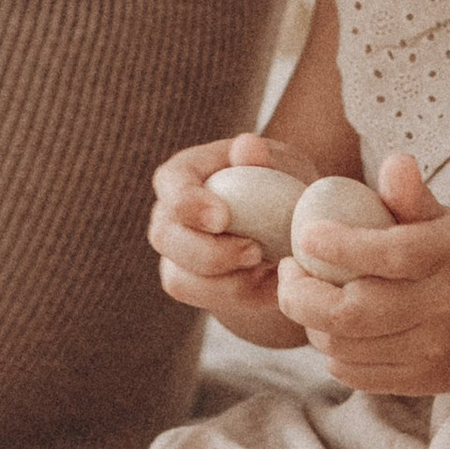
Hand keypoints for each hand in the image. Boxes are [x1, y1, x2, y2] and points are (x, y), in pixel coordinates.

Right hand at [147, 132, 309, 347]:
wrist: (284, 226)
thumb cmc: (279, 185)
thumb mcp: (282, 164)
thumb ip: (264, 156)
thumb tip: (247, 147)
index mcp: (182, 174)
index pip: (172, 185)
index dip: (189, 203)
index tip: (222, 218)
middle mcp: (167, 215)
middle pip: (166, 238)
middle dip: (208, 252)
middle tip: (255, 252)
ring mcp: (173, 254)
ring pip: (179, 279)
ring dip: (224, 282)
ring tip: (267, 269)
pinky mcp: (188, 284)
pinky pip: (201, 302)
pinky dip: (239, 297)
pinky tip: (268, 285)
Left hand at [275, 154, 449, 397]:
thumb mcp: (446, 222)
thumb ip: (412, 196)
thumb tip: (394, 162)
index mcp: (447, 258)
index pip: (389, 254)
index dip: (339, 246)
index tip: (305, 234)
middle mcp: (441, 308)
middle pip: (353, 311)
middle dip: (302, 294)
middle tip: (288, 271)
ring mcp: (429, 351)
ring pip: (345, 346)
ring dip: (310, 322)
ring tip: (306, 296)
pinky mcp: (417, 382)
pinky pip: (354, 373)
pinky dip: (330, 351)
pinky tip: (329, 328)